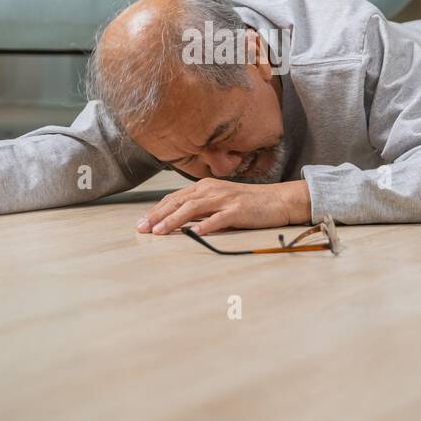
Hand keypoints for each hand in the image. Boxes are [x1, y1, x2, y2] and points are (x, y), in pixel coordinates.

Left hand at [137, 179, 310, 235]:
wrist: (278, 199)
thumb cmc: (249, 203)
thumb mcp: (220, 201)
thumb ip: (201, 209)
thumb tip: (179, 222)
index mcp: (204, 187)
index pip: (174, 198)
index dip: (156, 210)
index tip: (141, 223)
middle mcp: (211, 190)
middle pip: (178, 202)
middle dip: (157, 215)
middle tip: (142, 228)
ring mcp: (225, 199)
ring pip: (193, 208)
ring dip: (174, 220)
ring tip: (160, 231)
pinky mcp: (238, 210)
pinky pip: (219, 218)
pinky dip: (206, 225)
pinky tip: (195, 233)